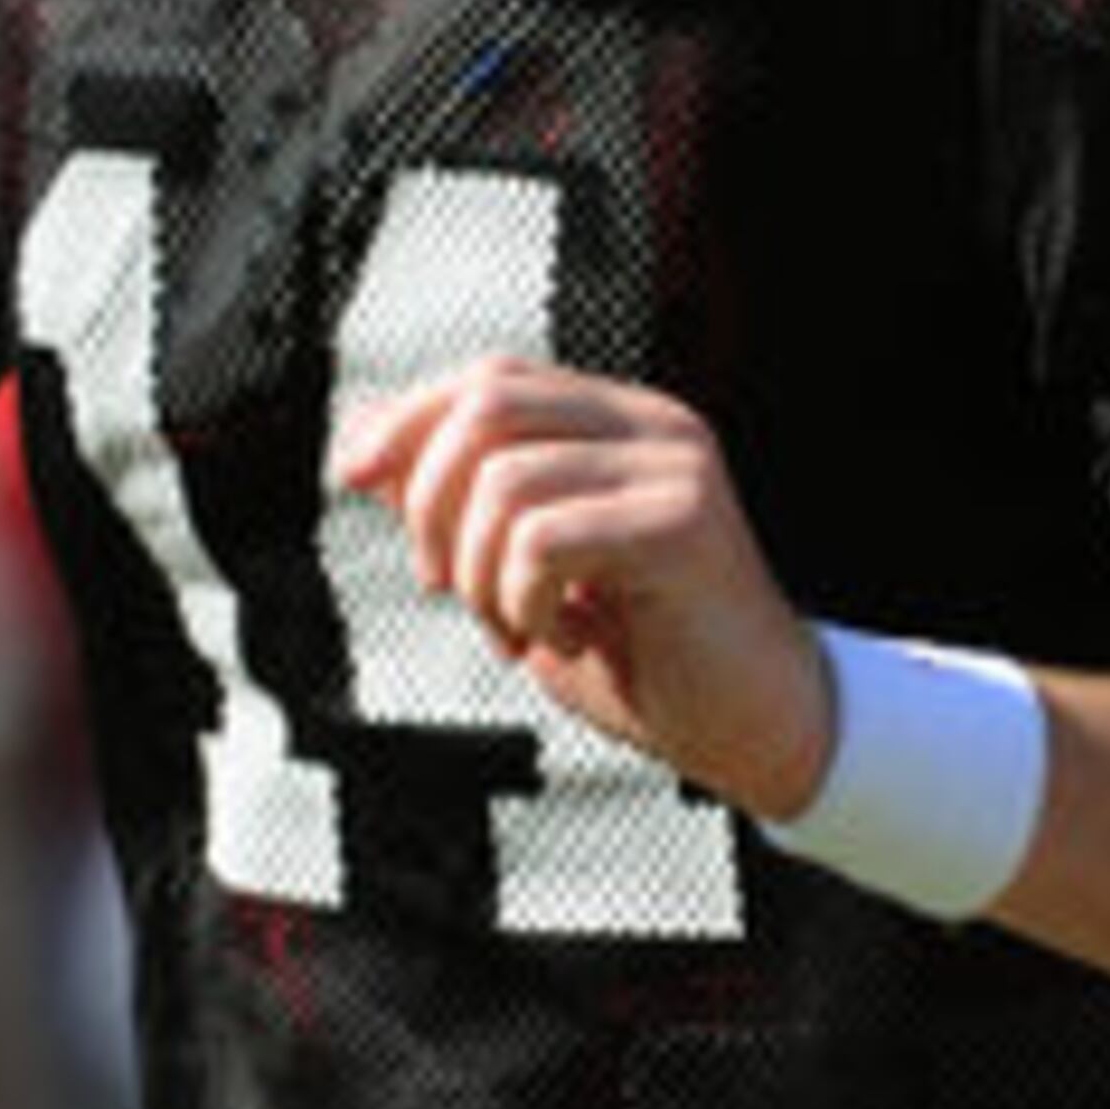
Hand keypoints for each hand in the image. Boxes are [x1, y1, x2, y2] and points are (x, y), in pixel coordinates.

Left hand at [331, 361, 833, 818]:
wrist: (759, 731)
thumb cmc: (645, 660)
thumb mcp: (520, 576)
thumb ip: (455, 506)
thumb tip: (361, 440)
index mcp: (618, 423)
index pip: (488, 378)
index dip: (406, 420)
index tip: (350, 478)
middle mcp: (653, 425)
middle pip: (486, 403)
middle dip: (429, 500)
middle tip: (443, 587)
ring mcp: (675, 466)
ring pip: (503, 480)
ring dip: (478, 575)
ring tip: (517, 629)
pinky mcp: (683, 521)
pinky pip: (542, 538)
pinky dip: (522, 601)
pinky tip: (564, 637)